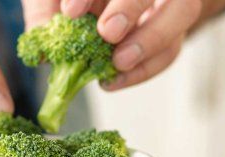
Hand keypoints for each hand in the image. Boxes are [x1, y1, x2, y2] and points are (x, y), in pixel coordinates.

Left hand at [21, 0, 202, 90]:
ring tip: (117, 64)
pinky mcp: (170, 31)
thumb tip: (43, 53)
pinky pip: (170, 50)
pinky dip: (143, 69)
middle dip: (133, 8)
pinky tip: (111, 81)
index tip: (71, 11)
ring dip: (150, 41)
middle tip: (108, 33)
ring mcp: (164, 4)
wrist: (83, 3)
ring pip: (181, 12)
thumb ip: (43, 12)